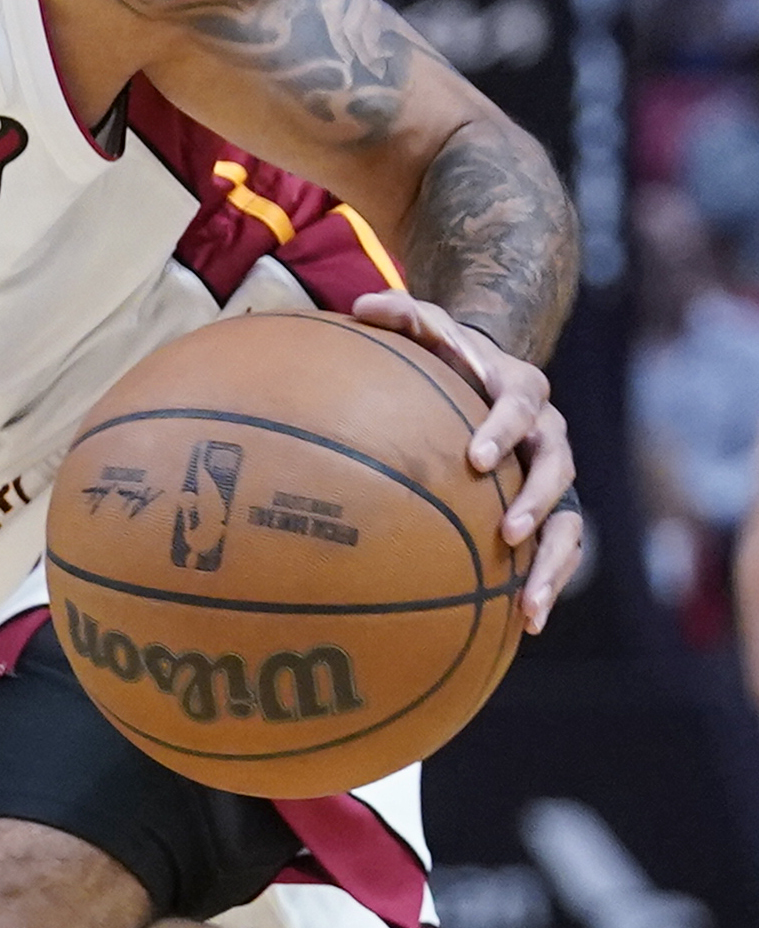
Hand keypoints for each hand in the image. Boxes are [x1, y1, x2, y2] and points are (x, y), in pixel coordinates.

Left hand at [354, 291, 582, 631]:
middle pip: (555, 468)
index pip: (517, 406)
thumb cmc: (445, 354)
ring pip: (569, 521)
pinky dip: (547, 582)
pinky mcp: (553, 510)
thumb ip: (399, 314)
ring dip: (552, 562)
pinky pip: (561, 551)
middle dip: (536, 500)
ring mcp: (555, 476)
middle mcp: (548, 433)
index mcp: (520, 389)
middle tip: (509, 531)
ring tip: (528, 601)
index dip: (501, 430)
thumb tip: (358, 304)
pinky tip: (524, 622)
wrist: (489, 374)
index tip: (475, 458)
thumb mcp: (426, 327)